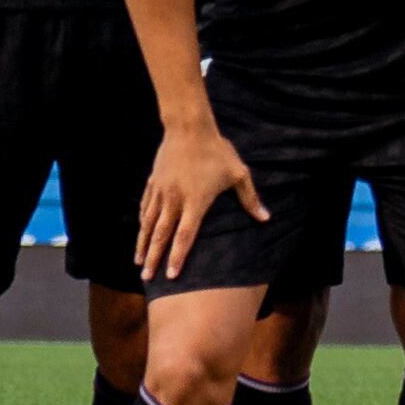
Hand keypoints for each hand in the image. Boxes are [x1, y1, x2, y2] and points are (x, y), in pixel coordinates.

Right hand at [135, 122, 262, 281]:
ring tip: (138, 261)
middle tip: (147, 276)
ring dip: (143, 244)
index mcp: (195, 202)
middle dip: (154, 258)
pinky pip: (145, 206)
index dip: (177, 257)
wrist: (189, 128)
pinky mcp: (153, 182)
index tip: (171, 275)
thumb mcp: (239, 174)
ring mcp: (161, 191)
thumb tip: (266, 218)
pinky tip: (141, 230)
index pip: (184, 236)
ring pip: (148, 223)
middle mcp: (174, 200)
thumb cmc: (217, 151)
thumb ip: (250, 199)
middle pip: (161, 235)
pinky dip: (142, 221)